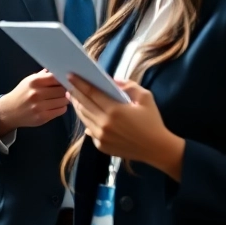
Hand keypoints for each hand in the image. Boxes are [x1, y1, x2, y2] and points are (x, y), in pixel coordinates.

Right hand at [0, 71, 66, 135]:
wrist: (9, 111)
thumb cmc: (22, 93)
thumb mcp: (29, 81)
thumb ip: (44, 75)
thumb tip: (59, 69)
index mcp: (34, 82)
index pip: (56, 78)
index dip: (62, 79)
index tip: (64, 81)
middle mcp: (37, 94)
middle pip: (62, 90)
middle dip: (65, 90)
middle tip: (63, 91)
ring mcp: (39, 107)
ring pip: (63, 100)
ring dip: (64, 99)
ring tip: (60, 98)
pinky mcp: (42, 117)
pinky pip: (61, 110)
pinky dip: (62, 107)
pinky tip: (57, 105)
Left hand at [67, 76, 184, 180]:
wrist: (156, 148)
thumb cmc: (152, 121)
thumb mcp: (145, 98)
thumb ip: (129, 86)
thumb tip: (113, 81)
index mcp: (115, 110)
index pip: (92, 93)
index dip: (80, 83)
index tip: (70, 75)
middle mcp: (104, 123)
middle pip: (84, 105)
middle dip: (75, 93)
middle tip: (69, 85)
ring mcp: (100, 136)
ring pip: (83, 118)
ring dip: (78, 106)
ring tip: (74, 98)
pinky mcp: (100, 146)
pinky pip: (89, 130)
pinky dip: (86, 120)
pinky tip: (86, 114)